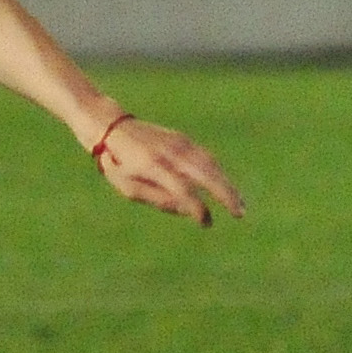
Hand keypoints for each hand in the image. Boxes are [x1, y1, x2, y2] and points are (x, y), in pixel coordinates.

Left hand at [94, 116, 244, 226]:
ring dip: (228, 184)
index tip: (205, 222)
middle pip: (205, 173)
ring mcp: (179, 143)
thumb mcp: (128, 187)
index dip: (196, 207)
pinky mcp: (184, 140)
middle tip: (239, 213)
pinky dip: (219, 173)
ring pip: (211, 164)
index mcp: (152, 166)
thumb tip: (191, 212)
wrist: (112, 129)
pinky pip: (206, 157)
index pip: (182, 189)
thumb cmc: (118, 164)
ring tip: (239, 204)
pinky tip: (227, 187)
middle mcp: (170, 153)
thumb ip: (158, 199)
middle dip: (225, 194)